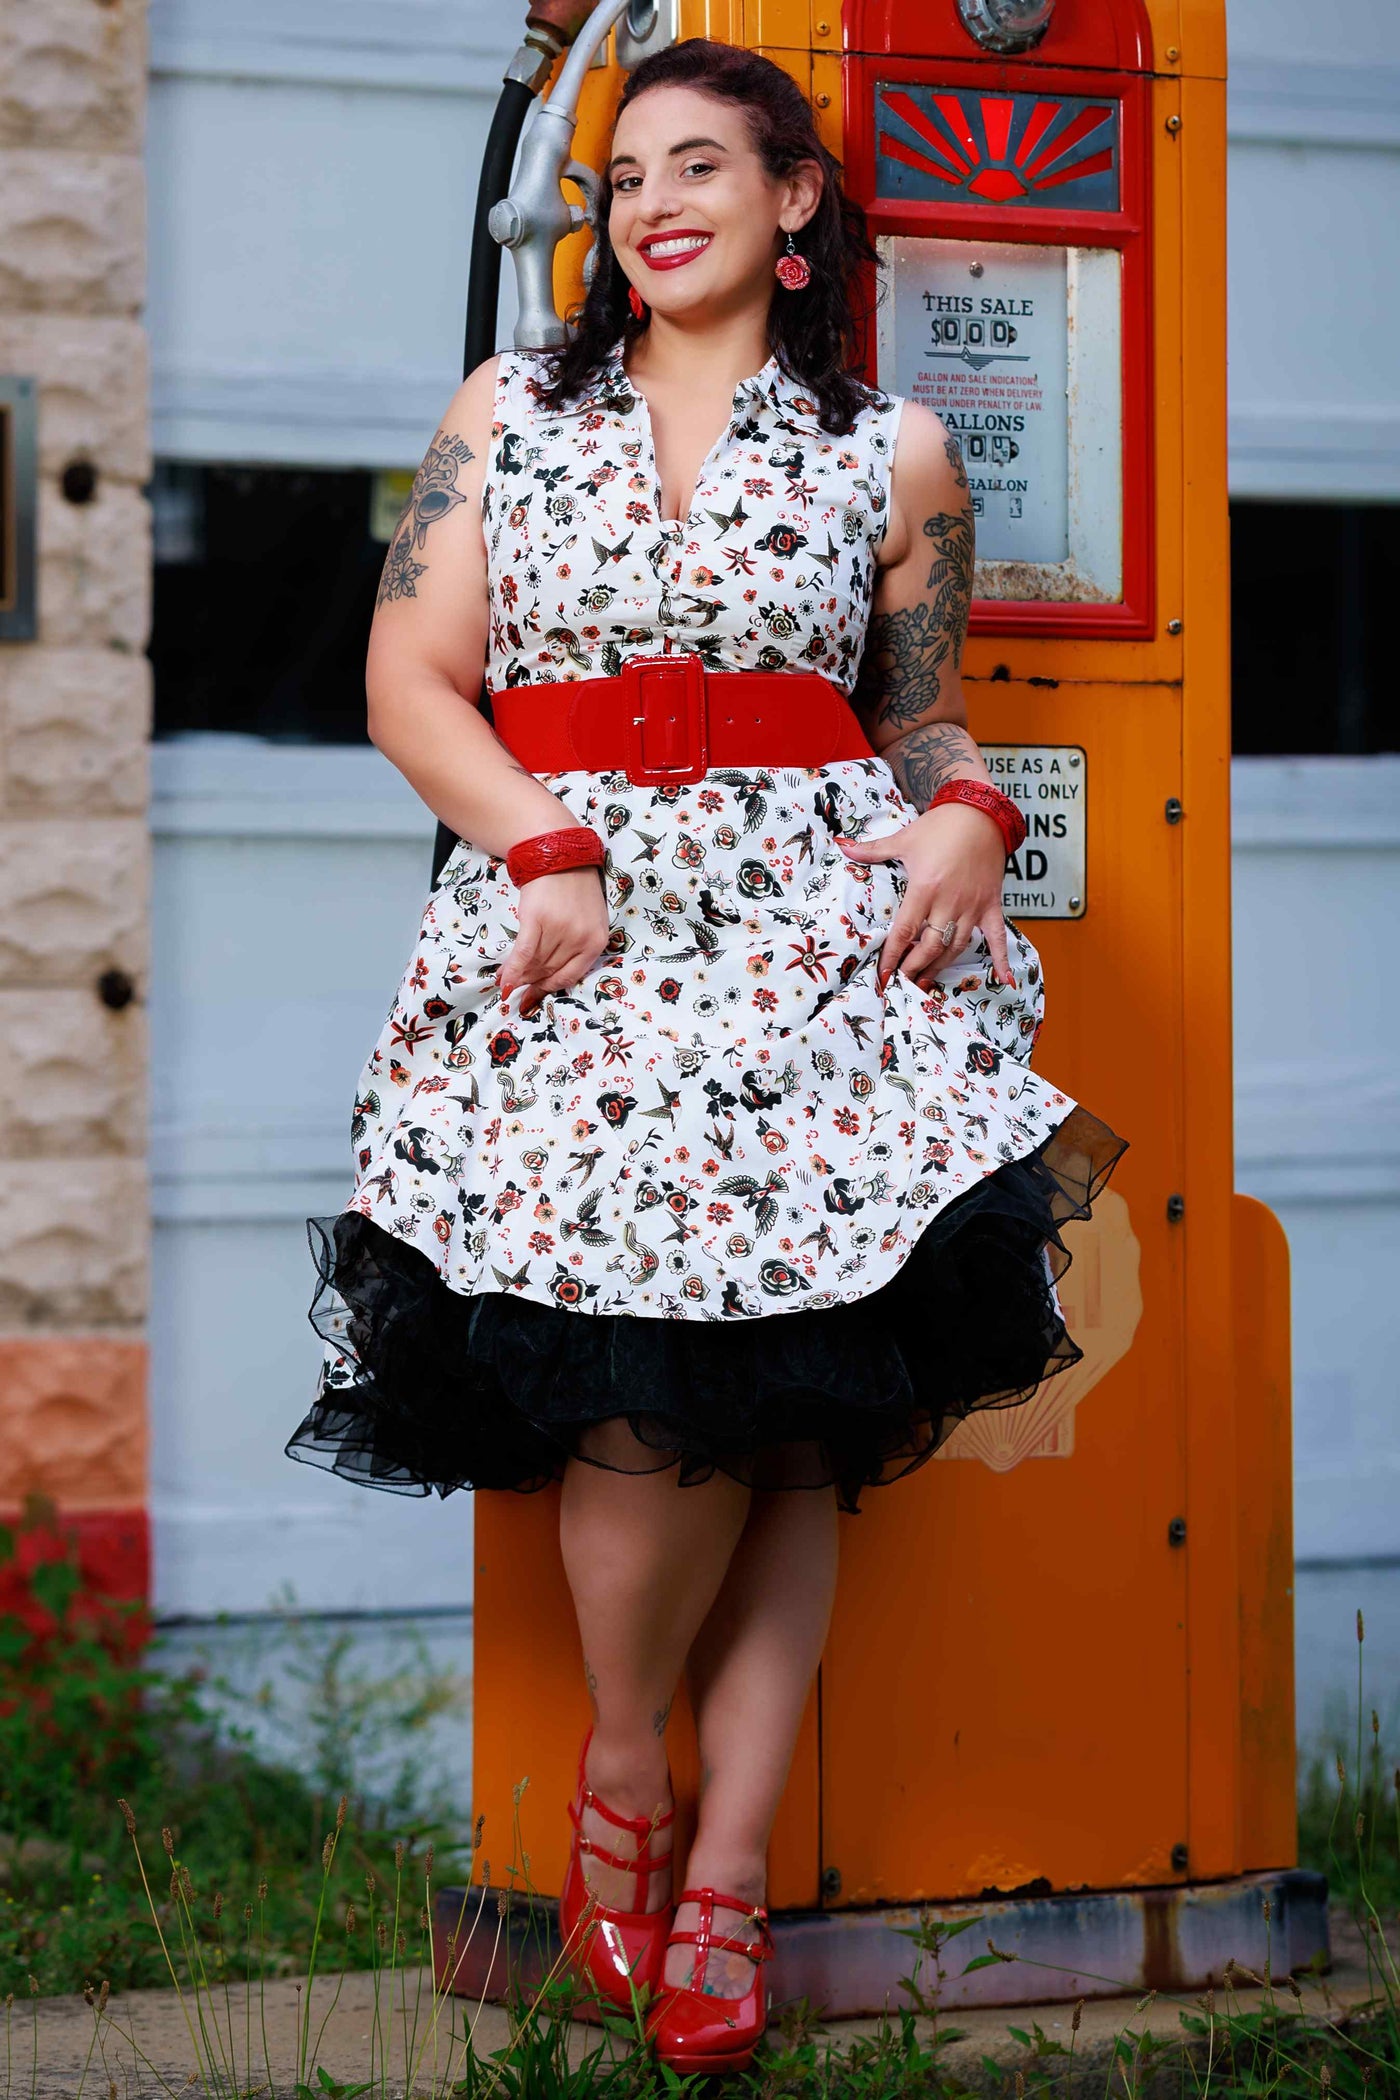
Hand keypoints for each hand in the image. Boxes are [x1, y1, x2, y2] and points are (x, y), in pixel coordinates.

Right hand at [497, 866, 611, 1017]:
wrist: (559, 856)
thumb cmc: (574, 889)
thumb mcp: (587, 920)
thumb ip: (576, 946)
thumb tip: (548, 974)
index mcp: (596, 941)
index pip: (571, 975)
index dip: (550, 988)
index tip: (535, 994)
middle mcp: (580, 938)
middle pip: (550, 970)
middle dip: (531, 982)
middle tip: (517, 990)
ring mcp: (559, 930)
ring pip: (536, 964)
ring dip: (519, 977)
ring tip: (506, 983)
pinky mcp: (537, 920)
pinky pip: (524, 952)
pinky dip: (512, 969)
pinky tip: (504, 980)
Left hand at [836, 803, 1014, 991]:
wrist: (980, 812)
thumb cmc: (940, 825)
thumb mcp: (903, 838)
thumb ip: (872, 849)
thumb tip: (841, 845)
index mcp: (925, 887)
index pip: (905, 931)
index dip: (893, 956)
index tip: (884, 974)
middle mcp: (950, 901)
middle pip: (930, 945)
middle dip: (913, 966)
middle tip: (901, 981)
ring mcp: (973, 905)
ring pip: (957, 946)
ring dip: (941, 966)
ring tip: (925, 981)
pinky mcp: (991, 904)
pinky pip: (998, 935)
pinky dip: (1002, 958)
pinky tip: (1005, 979)